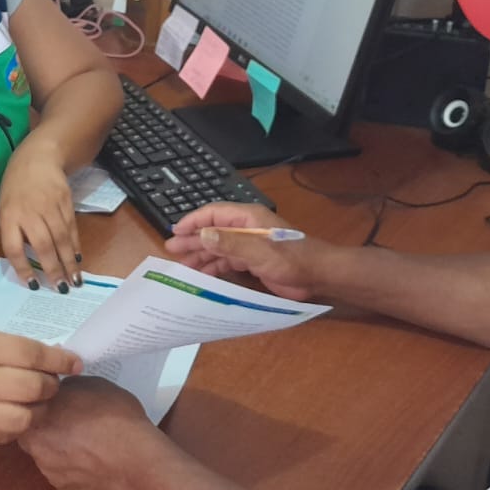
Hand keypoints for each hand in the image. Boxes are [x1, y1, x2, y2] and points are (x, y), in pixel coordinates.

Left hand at [0, 137, 80, 292]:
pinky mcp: (65, 201)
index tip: (33, 284)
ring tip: (74, 280)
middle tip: (61, 288)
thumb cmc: (16, 188)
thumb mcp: (6, 208)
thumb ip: (14, 232)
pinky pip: (71, 228)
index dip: (23, 268)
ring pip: (60, 238)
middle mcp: (29, 211)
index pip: (13, 247)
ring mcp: (49, 205)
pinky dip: (75, 245)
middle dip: (53, 269)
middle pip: (43, 244)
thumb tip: (27, 263)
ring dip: (68, 261)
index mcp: (8, 215)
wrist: (37, 157)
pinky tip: (77, 259)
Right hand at [0, 324, 81, 446]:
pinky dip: (14, 425)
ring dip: (38, 410)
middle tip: (52, 384)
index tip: (75, 363)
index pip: (33, 355)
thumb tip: (51, 358)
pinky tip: (12, 413)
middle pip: (34, 389)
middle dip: (52, 386)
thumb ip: (9, 346)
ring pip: (24, 419)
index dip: (60, 361)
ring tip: (36, 402)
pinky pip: (3, 435)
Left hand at [18, 376, 161, 489]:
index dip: (41, 405)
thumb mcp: (91, 384)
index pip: (26, 409)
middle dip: (46, 429)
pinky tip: (94, 461)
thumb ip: (67, 388)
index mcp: (37, 417)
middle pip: (32, 435)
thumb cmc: (114, 417)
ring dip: (60, 450)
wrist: (136, 460)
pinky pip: (64, 475)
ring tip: (87, 444)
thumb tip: (61, 392)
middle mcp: (35, 447)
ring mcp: (49, 472)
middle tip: (70, 422)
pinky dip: (74, 469)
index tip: (56, 403)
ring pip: (47, 457)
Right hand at [165, 203, 335, 303]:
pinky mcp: (253, 260)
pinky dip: (214, 267)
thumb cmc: (291, 259)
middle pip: (212, 231)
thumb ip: (230, 242)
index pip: (213, 214)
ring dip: (201, 255)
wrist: (317, 275)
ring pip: (218, 247)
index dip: (193, 222)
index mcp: (247, 218)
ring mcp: (249, 244)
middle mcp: (245, 228)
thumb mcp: (259, 251)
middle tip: (171, 251)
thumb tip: (202, 234)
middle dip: (192, 240)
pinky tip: (203, 275)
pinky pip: (227, 261)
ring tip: (183, 267)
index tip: (175, 232)